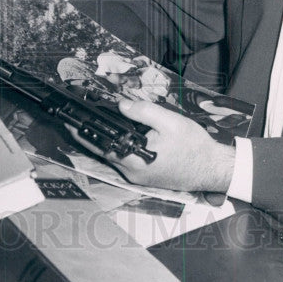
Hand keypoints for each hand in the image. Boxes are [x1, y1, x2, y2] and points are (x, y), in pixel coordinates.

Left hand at [73, 99, 235, 192]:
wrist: (213, 168)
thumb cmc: (195, 147)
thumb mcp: (170, 122)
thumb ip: (144, 112)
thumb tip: (121, 104)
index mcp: (135, 161)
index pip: (101, 146)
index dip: (83, 134)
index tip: (69, 123)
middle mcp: (133, 173)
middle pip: (103, 152)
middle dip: (89, 136)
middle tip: (74, 121)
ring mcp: (138, 177)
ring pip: (114, 157)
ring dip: (104, 142)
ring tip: (93, 125)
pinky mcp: (145, 176)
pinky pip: (125, 161)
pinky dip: (118, 148)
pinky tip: (117, 136)